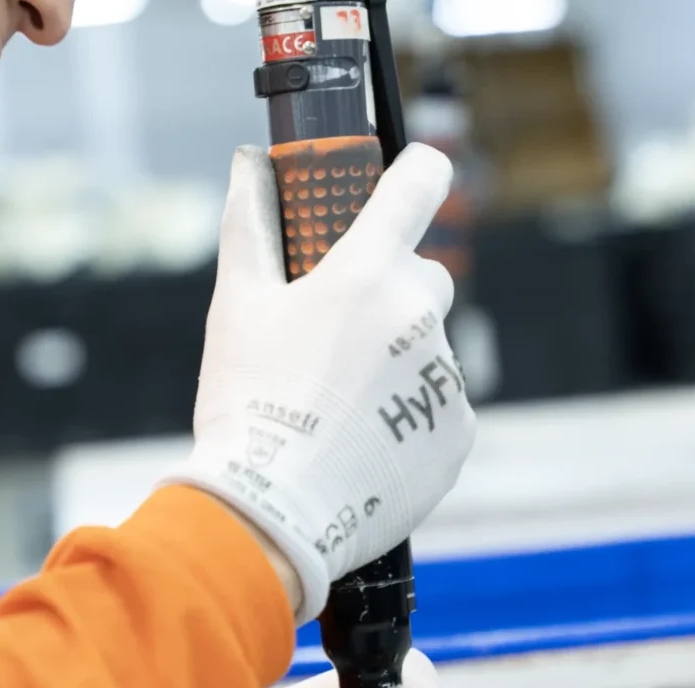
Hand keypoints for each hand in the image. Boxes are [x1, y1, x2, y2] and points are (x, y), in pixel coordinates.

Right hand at [163, 144, 476, 624]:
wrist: (273, 514)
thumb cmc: (248, 404)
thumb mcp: (237, 307)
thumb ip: (250, 226)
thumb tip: (249, 166)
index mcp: (366, 272)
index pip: (418, 183)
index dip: (418, 171)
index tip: (411, 179)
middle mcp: (418, 315)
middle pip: (423, 276)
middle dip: (389, 293)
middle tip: (338, 335)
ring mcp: (444, 375)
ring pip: (429, 347)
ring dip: (399, 361)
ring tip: (341, 407)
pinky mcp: (457, 430)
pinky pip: (440, 404)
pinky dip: (412, 415)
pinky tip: (366, 440)